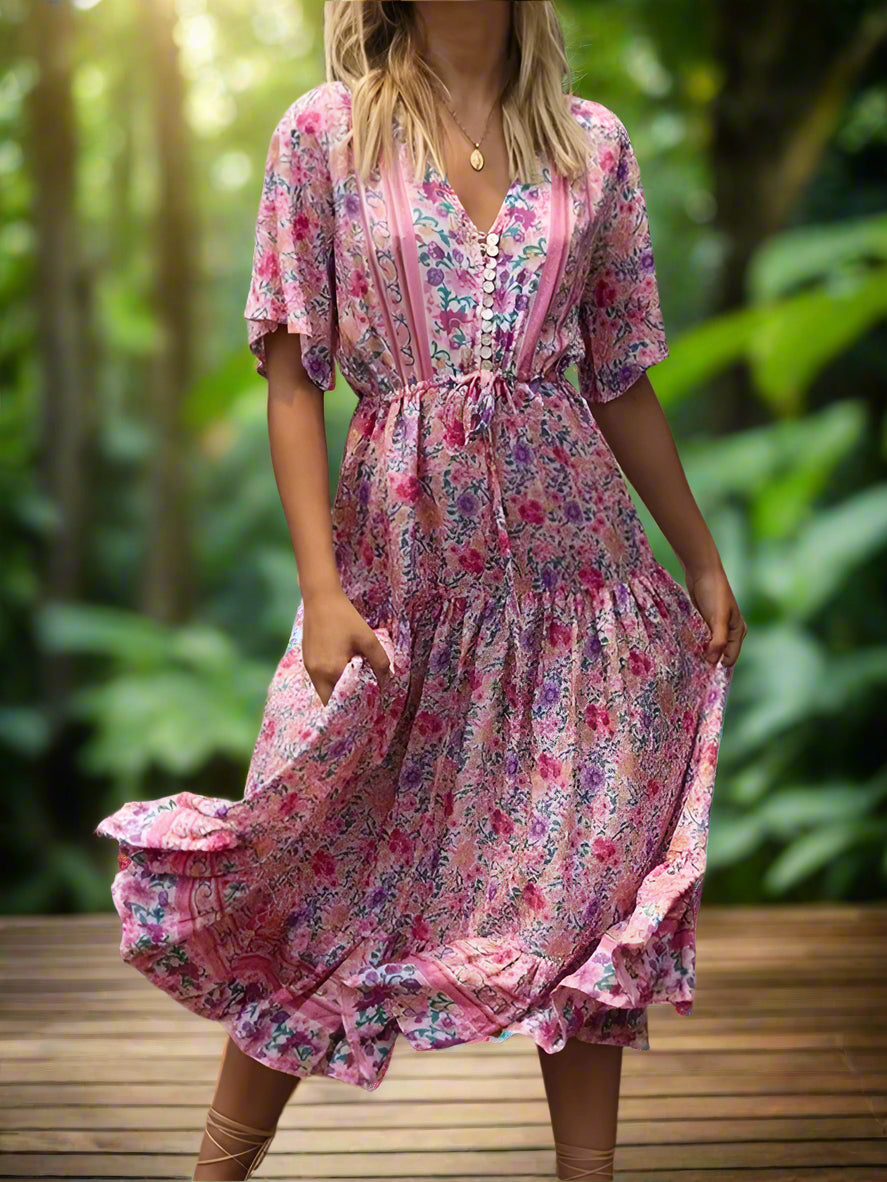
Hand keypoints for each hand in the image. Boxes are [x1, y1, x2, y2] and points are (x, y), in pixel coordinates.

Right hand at [301, 588, 392, 705]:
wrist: (320, 598)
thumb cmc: (345, 617)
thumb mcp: (368, 638)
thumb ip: (380, 662)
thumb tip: (387, 681)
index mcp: (332, 671)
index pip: (344, 700)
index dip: (356, 705)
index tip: (368, 704)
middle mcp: (317, 674)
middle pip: (330, 701)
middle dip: (345, 702)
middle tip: (360, 698)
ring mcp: (309, 668)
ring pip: (323, 691)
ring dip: (336, 692)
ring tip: (353, 686)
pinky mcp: (306, 661)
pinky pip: (318, 681)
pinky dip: (329, 682)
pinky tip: (342, 673)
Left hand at [684, 563, 746, 667]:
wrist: (702, 571)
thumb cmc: (714, 593)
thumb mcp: (718, 618)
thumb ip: (717, 641)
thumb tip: (713, 662)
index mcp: (738, 632)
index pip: (730, 658)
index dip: (717, 666)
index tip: (702, 674)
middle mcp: (729, 632)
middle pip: (719, 654)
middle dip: (708, 660)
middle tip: (692, 668)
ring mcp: (716, 628)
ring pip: (708, 647)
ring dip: (700, 652)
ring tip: (687, 658)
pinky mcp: (704, 622)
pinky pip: (700, 638)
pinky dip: (694, 643)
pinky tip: (685, 647)